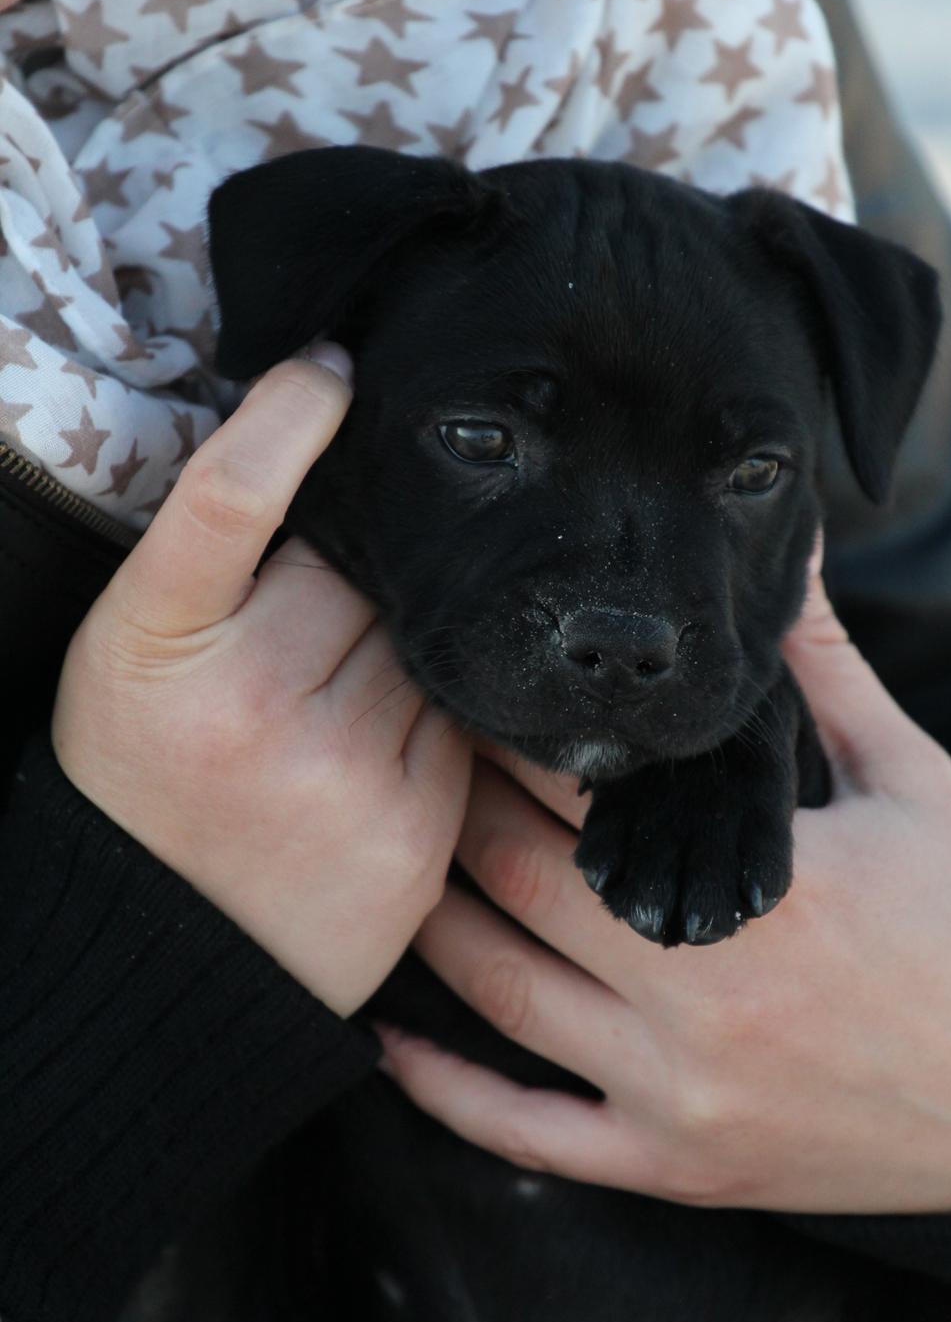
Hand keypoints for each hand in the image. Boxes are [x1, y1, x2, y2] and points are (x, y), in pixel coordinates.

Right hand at [52, 349, 469, 1017]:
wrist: (177, 952)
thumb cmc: (144, 780)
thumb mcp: (129, 660)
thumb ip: (210, 570)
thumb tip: (322, 464)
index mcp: (154, 645)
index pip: (230, 496)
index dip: (287, 418)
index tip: (330, 369)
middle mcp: (248, 702)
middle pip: (352, 566)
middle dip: (339, 581)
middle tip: (295, 646)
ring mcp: (342, 767)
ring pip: (412, 632)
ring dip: (387, 646)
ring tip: (322, 713)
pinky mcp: (416, 820)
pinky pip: (451, 708)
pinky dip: (425, 709)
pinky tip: (367, 751)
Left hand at [377, 565, 950, 1213]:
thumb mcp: (913, 784)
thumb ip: (829, 672)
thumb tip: (793, 556)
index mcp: (761, 892)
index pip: (585, 796)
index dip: (509, 740)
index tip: (467, 693)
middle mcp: (703, 1000)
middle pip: (520, 883)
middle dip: (455, 811)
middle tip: (408, 758)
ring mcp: (681, 1096)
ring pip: (501, 999)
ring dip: (429, 924)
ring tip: (380, 859)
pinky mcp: (678, 1169)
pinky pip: (530, 1139)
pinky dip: (447, 1093)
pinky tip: (390, 1044)